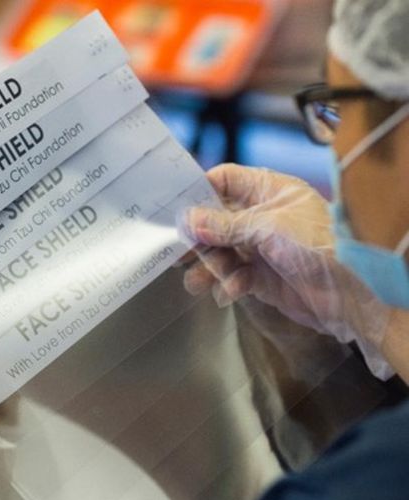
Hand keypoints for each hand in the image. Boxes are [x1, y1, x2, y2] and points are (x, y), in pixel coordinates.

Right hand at [179, 164, 392, 376]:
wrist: (350, 294)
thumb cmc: (320, 246)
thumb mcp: (267, 228)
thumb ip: (225, 225)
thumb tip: (189, 221)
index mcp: (269, 191)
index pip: (224, 180)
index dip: (198, 191)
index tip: (174, 206)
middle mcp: (262, 216)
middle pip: (215, 220)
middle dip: (197, 238)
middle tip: (176, 250)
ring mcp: (260, 246)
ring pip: (220, 252)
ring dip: (208, 267)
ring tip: (197, 281)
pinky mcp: (260, 275)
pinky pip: (232, 276)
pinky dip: (227, 285)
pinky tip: (229, 292)